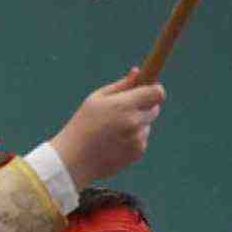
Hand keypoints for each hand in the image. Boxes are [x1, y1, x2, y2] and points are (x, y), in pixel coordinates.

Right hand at [50, 69, 166, 188]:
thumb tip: (137, 72)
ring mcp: (138, 138)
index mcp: (124, 105)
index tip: (150, 90)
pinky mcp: (138, 152)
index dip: (155, 90)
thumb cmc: (82, 125)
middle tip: (126, 110)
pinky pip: (142, 140)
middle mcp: (134, 122)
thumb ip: (120, 85)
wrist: (75, 159)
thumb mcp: (96, 99)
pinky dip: (133, 139)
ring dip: (137, 124)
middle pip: (154, 108)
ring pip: (146, 125)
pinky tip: (115, 142)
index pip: (156, 93)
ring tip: (113, 130)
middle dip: (144, 106)